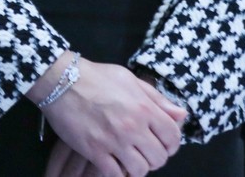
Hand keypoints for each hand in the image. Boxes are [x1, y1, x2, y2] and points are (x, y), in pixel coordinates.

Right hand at [39, 59, 184, 176]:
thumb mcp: (131, 80)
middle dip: (156, 158)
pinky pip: (115, 175)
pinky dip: (118, 173)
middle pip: (159, 157)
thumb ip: (157, 99)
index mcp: (144, 107)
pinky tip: (115, 164)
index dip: (172, 145)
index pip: (173, 136)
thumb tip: (181, 115)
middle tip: (146, 153)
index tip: (164, 145)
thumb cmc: (98, 77)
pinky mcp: (94, 151)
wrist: (63, 81)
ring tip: (131, 160)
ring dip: (138, 167)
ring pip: (140, 170)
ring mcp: (113, 141)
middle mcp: (132, 126)